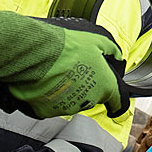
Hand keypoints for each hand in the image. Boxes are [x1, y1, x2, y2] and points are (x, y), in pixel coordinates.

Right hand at [0, 9, 129, 118]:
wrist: (33, 53)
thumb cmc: (65, 46)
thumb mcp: (96, 39)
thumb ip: (111, 50)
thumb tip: (118, 56)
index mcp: (104, 86)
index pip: (118, 103)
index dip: (118, 103)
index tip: (116, 105)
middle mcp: (87, 101)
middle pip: (92, 98)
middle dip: (87, 86)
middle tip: (75, 69)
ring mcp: (66, 107)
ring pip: (71, 101)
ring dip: (68, 89)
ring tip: (57, 70)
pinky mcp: (46, 111)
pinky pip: (51, 104)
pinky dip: (49, 95)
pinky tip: (45, 79)